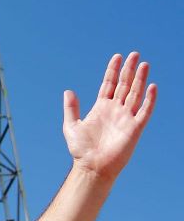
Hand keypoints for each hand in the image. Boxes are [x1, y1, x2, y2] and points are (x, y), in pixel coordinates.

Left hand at [63, 52, 156, 180]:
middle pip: (125, 85)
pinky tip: (152, 87)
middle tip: (135, 54)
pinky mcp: (135, 128)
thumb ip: (71, 108)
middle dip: (129, 69)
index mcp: (101, 108)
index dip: (113, 71)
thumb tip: (68, 90)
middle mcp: (115, 110)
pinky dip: (149, 100)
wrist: (91, 166)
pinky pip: (144, 111)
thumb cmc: (81, 149)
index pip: (109, 84)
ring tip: (144, 64)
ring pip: (136, 94)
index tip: (118, 57)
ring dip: (140, 79)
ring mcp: (126, 118)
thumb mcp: (71, 125)